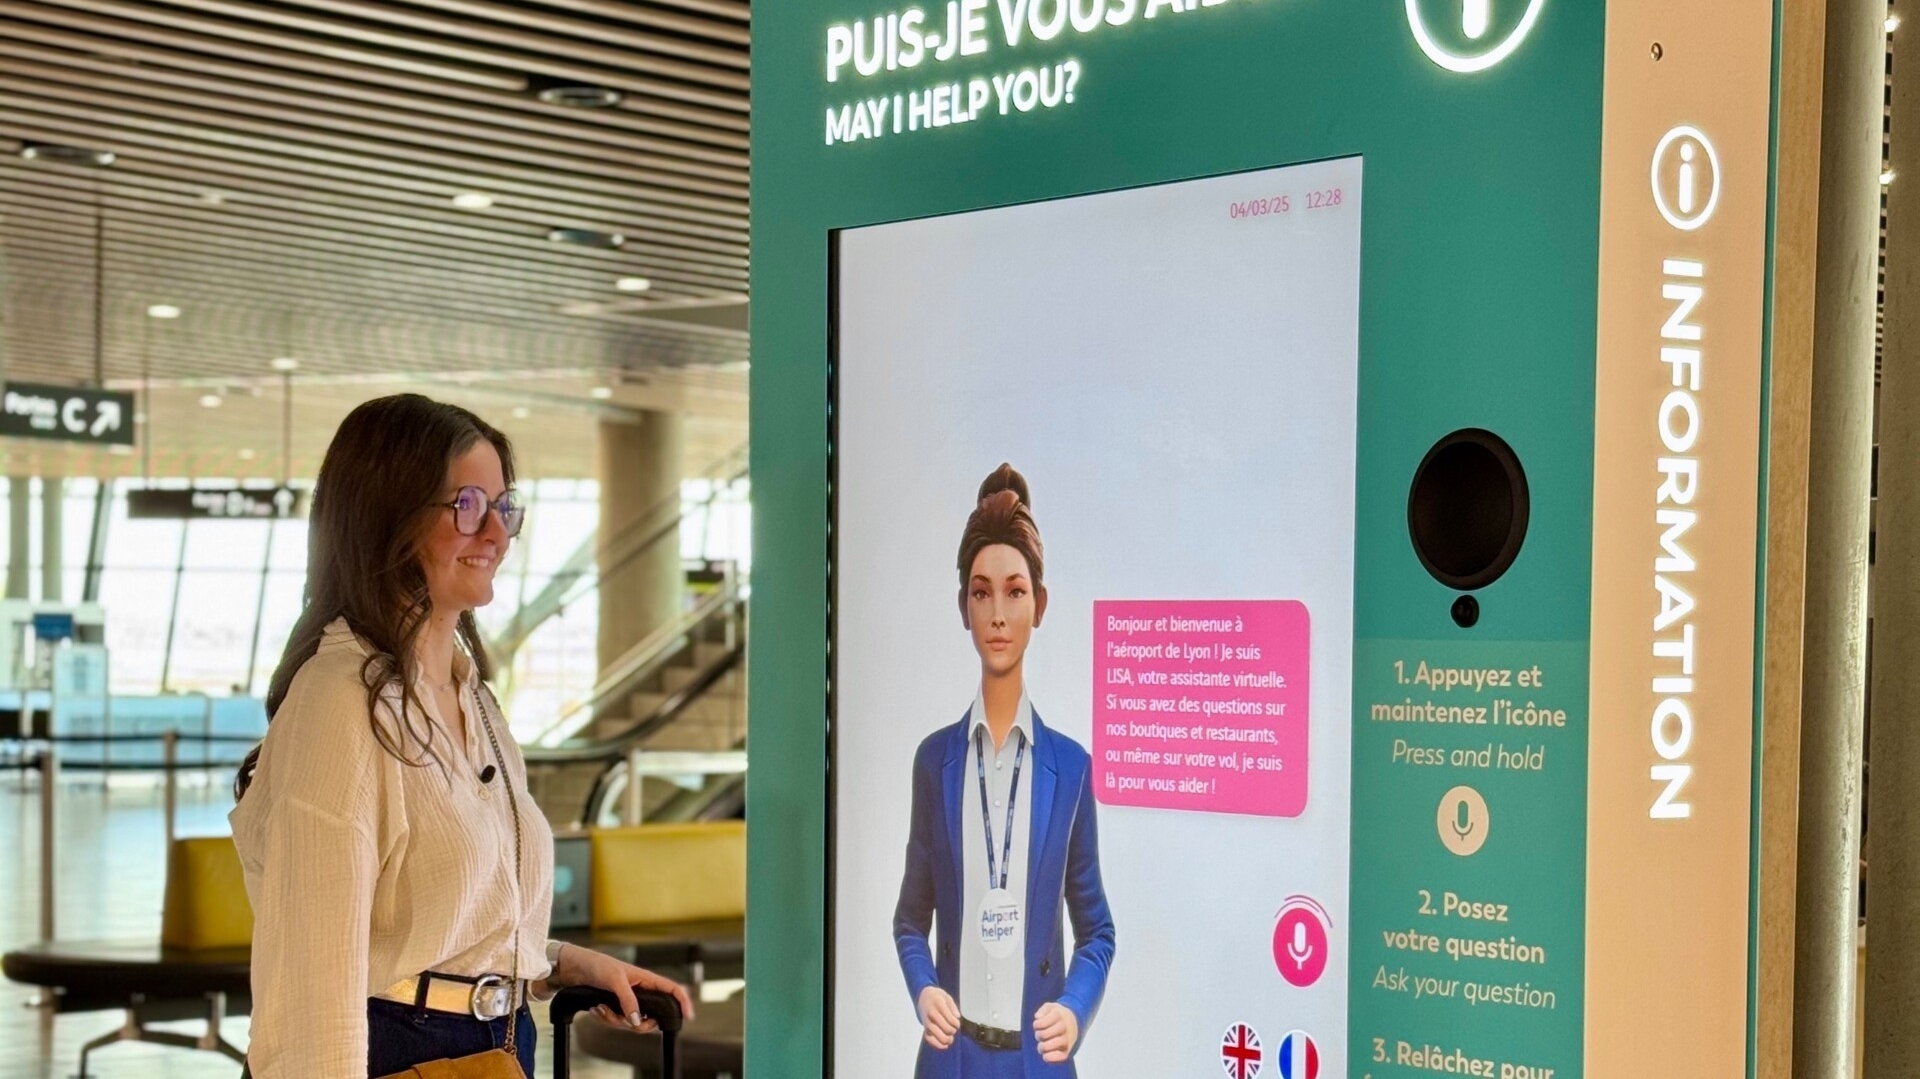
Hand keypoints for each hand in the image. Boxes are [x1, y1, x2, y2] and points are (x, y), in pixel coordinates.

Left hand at [550, 943, 695, 1030]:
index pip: (672, 990)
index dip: (683, 1002)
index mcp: (647, 979)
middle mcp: (640, 991)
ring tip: (602, 1008)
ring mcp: (628, 1000)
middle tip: (625, 1021)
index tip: (687, 1016)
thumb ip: (628, 1000)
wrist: (576, 968)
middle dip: (638, 1024)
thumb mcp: (615, 981)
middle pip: (652, 1016)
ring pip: (632, 1022)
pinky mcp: (616, 1006)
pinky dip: (606, 1018)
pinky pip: (618, 1021)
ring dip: (615, 1019)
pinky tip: (597, 1008)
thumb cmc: (598, 965)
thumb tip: (636, 1020)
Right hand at [917, 986, 958, 1049]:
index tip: (957, 1023)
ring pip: (938, 1036)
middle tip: (954, 1029)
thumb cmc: (938, 998)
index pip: (950, 1018)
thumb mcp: (947, 997)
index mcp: (938, 1004)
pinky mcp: (924, 1029)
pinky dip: (939, 1045)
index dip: (956, 1023)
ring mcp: (927, 1022)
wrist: (923, 998)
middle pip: (945, 1028)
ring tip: (951, 1038)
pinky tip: (945, 1045)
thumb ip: (953, 1007)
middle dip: (953, 1031)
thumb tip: (957, 1017)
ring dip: (947, 1039)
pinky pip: (930, 1040)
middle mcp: (931, 1014)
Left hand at [1033, 1002, 1078, 1062]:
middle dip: (1038, 1035)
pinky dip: (1051, 1057)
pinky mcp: (1067, 1050)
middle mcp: (1064, 1027)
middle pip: (1044, 1034)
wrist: (1074, 1022)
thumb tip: (1037, 1017)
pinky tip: (1045, 1055)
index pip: (1042, 1023)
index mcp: (1059, 1015)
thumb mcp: (1050, 1007)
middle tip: (1040, 1034)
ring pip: (1050, 1045)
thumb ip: (1043, 1010)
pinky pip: (1060, 1056)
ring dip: (1042, 1046)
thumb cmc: (1057, 1015)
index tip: (1037, 1024)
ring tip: (1042, 1045)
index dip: (1037, 1025)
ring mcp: (1066, 1039)